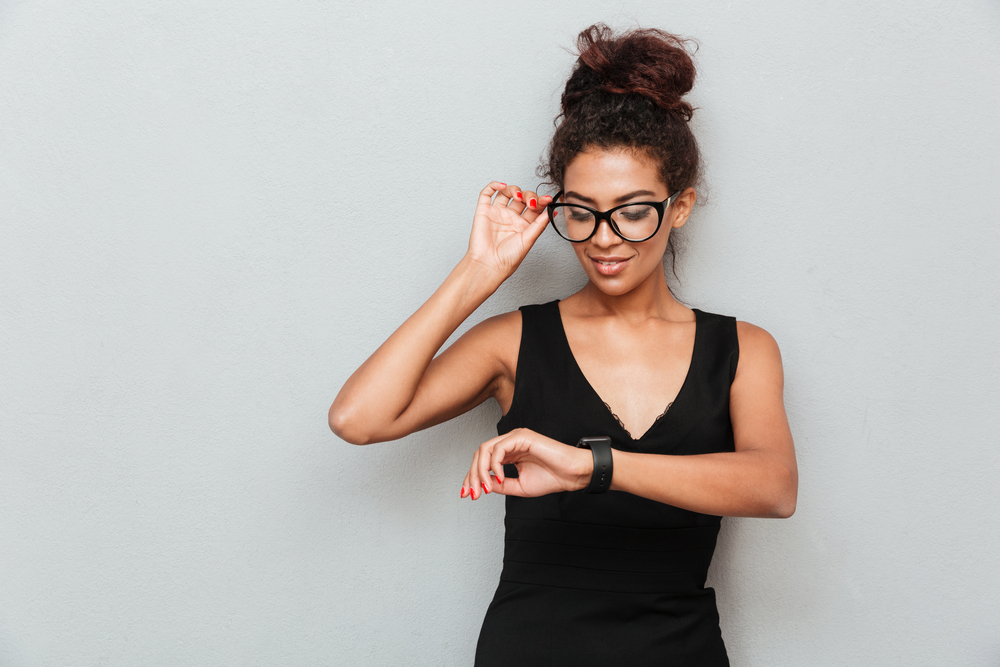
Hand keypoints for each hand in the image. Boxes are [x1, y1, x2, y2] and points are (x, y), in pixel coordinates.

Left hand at [460, 428, 591, 499]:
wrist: (572, 475)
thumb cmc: (552, 477)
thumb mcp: (519, 486)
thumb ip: (500, 485)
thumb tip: (483, 485)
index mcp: (509, 452)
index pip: (483, 460)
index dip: (472, 477)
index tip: (468, 494)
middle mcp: (510, 442)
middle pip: (480, 454)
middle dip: (472, 475)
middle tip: (472, 493)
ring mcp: (515, 437)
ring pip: (485, 449)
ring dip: (480, 470)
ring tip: (485, 488)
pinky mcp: (522, 436)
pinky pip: (499, 449)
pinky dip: (494, 465)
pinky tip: (498, 477)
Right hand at [466, 182, 551, 283]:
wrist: (489, 265)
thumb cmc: (507, 259)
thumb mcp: (529, 240)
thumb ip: (540, 224)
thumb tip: (552, 211)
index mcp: (523, 225)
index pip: (534, 207)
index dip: (541, 201)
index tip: (548, 199)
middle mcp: (511, 218)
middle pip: (522, 198)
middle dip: (529, 195)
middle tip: (531, 202)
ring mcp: (497, 213)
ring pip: (507, 192)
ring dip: (514, 189)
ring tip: (518, 196)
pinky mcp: (484, 211)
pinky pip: (487, 193)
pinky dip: (494, 185)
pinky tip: (502, 186)